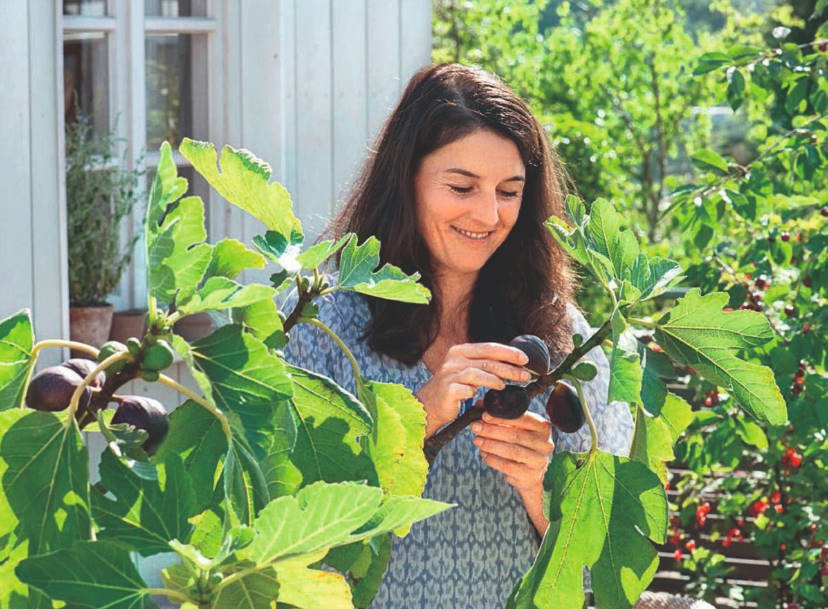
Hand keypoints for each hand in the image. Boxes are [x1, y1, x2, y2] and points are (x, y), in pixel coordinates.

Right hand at [416, 342, 531, 438]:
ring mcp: (449, 374)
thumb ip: (485, 365)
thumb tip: (513, 364)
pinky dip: (478, 391)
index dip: (508, 352)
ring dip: (496, 379)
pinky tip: (488, 396)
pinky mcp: (447, 390)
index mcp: (460, 351)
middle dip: (509, 368)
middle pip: (486, 361)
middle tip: (525, 375)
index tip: (525, 359)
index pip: (488, 348)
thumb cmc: (454, 387)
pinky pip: (466, 389)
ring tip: (506, 385)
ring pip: (478, 373)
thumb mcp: (468, 371)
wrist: (429, 404)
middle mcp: (454, 359)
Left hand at [470, 410, 553, 493]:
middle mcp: (545, 443)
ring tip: (477, 440)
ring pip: (512, 451)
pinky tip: (484, 454)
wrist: (530, 473)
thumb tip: (479, 404)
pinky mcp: (531, 475)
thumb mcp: (513, 428)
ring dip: (491, 445)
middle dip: (492, 430)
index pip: (523, 418)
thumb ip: (498, 415)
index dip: (502, 416)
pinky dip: (494, 460)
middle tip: (475, 427)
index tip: (484, 416)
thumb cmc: (520, 444)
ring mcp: (539, 460)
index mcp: (543, 427)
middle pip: (516, 435)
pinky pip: (508, 467)